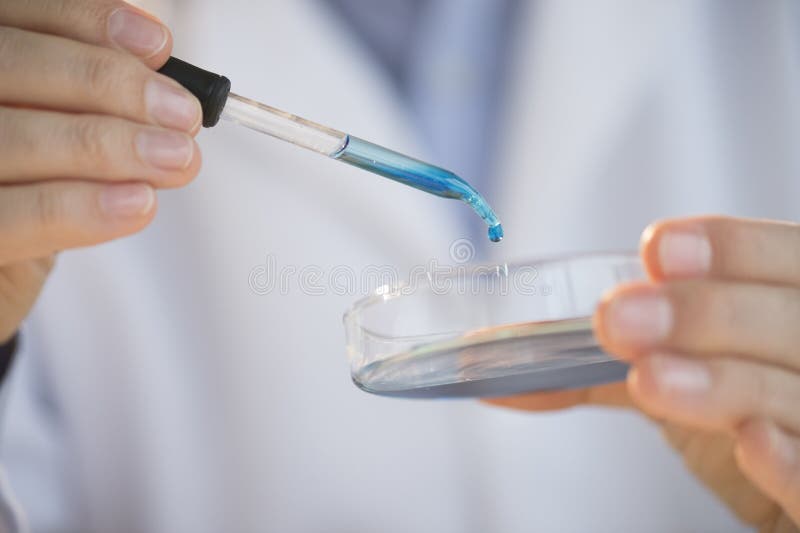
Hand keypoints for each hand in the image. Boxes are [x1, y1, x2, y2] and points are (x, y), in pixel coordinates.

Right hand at [0, 1, 201, 341]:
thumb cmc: (27, 202)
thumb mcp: (61, 147)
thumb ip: (93, 111)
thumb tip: (163, 88)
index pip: (15, 19)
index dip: (83, 23)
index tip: (157, 45)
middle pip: (10, 65)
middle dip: (108, 84)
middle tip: (182, 116)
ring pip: (10, 136)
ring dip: (107, 145)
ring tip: (174, 159)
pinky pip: (10, 215)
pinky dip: (79, 207)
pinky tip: (137, 204)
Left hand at [487, 216, 799, 531]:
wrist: (780, 480)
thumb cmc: (727, 411)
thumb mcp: (672, 368)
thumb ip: (596, 360)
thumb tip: (494, 364)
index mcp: (792, 301)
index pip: (784, 258)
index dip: (733, 249)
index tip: (658, 250)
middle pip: (790, 320)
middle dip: (704, 314)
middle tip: (618, 319)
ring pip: (797, 392)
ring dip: (723, 382)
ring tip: (650, 378)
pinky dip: (793, 463)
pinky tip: (752, 445)